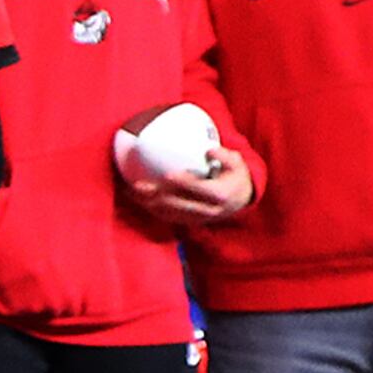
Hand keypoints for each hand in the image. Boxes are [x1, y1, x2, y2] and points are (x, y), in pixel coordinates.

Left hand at [121, 151, 253, 228]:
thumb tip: (210, 150)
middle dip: (157, 196)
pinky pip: (168, 218)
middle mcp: (208, 210)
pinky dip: (152, 209)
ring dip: (149, 204)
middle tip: (139, 185)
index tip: (168, 175)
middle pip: (179, 205)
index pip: (199, 189)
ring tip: (131, 192)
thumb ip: (225, 156)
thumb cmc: (235, 177)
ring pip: (170, 214)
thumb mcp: (237, 164)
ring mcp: (198, 219)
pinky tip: (138, 199)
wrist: (241, 202)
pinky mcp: (189, 222)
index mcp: (220, 195)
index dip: (183, 183)